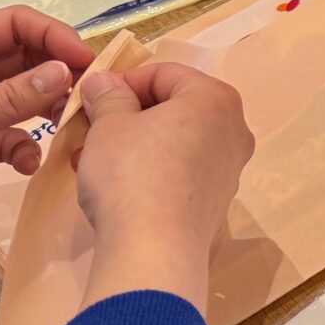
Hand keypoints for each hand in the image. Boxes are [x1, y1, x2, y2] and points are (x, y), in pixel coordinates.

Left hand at [0, 9, 91, 244]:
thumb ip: (9, 100)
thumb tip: (65, 71)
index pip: (12, 25)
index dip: (52, 36)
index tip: (86, 61)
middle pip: (22, 60)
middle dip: (55, 76)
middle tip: (87, 98)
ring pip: (19, 100)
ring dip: (43, 113)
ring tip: (64, 129)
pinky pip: (6, 136)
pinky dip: (22, 147)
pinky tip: (26, 165)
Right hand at [76, 62, 252, 313]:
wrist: (154, 251)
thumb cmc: (131, 174)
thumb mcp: (109, 126)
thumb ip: (108, 96)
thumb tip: (103, 81)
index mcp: (215, 98)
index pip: (165, 73)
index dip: (123, 82)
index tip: (92, 99)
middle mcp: (234, 128)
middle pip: (174, 106)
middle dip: (128, 116)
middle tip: (90, 130)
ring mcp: (230, 167)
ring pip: (176, 140)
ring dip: (134, 143)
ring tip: (92, 159)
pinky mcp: (218, 200)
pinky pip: (181, 170)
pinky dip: (151, 169)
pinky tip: (116, 186)